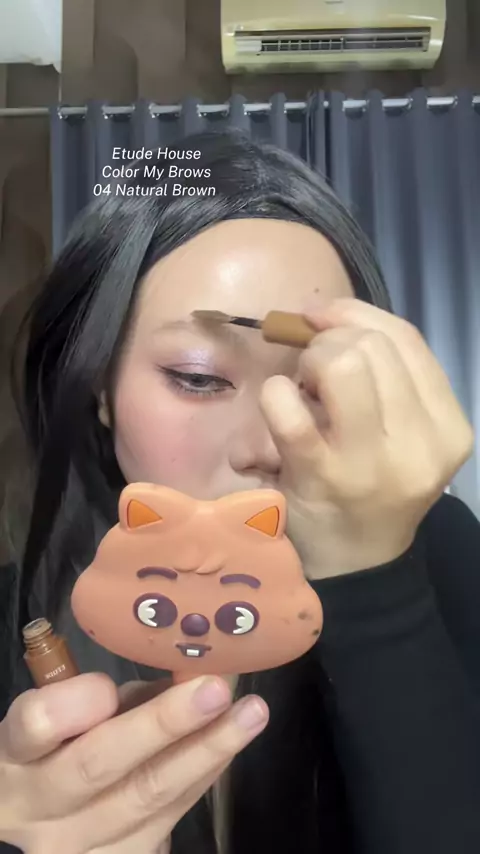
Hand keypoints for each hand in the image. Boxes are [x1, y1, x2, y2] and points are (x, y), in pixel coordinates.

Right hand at [0, 672, 267, 852]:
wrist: (47, 826)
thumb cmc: (64, 750)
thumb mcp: (71, 716)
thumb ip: (113, 698)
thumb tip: (186, 671)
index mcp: (17, 752)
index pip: (35, 726)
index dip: (73, 707)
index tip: (108, 688)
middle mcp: (38, 805)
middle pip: (98, 764)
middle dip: (163, 724)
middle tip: (215, 688)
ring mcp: (75, 846)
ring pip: (145, 798)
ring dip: (205, 750)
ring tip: (250, 713)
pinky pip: (168, 819)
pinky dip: (203, 775)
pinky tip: (230, 744)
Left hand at [260, 298, 473, 578]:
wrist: (355, 565)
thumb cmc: (375, 488)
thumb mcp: (406, 435)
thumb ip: (385, 375)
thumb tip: (320, 312)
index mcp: (448, 429)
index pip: (407, 340)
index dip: (355, 313)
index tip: (320, 315)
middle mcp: (419, 445)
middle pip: (371, 346)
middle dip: (329, 341)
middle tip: (312, 371)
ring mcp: (370, 463)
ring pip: (342, 363)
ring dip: (309, 364)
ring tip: (303, 391)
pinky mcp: (320, 478)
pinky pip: (291, 410)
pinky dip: (276, 395)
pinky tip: (277, 406)